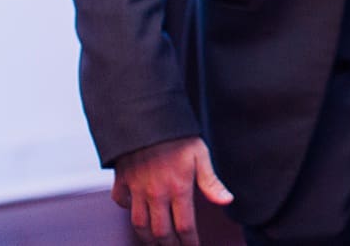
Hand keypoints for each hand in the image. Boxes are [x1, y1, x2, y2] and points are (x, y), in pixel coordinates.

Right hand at [112, 136, 232, 245]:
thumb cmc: (178, 135)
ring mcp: (136, 189)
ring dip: (148, 238)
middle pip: (161, 233)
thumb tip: (227, 201)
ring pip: (139, 225)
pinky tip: (137, 212)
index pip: (184, 227)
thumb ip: (211, 182)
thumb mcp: (200, 155)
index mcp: (178, 188)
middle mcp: (156, 194)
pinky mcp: (122, 181)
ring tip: (158, 242)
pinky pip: (122, 203)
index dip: (189, 242)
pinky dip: (129, 211)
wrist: (146, 116)